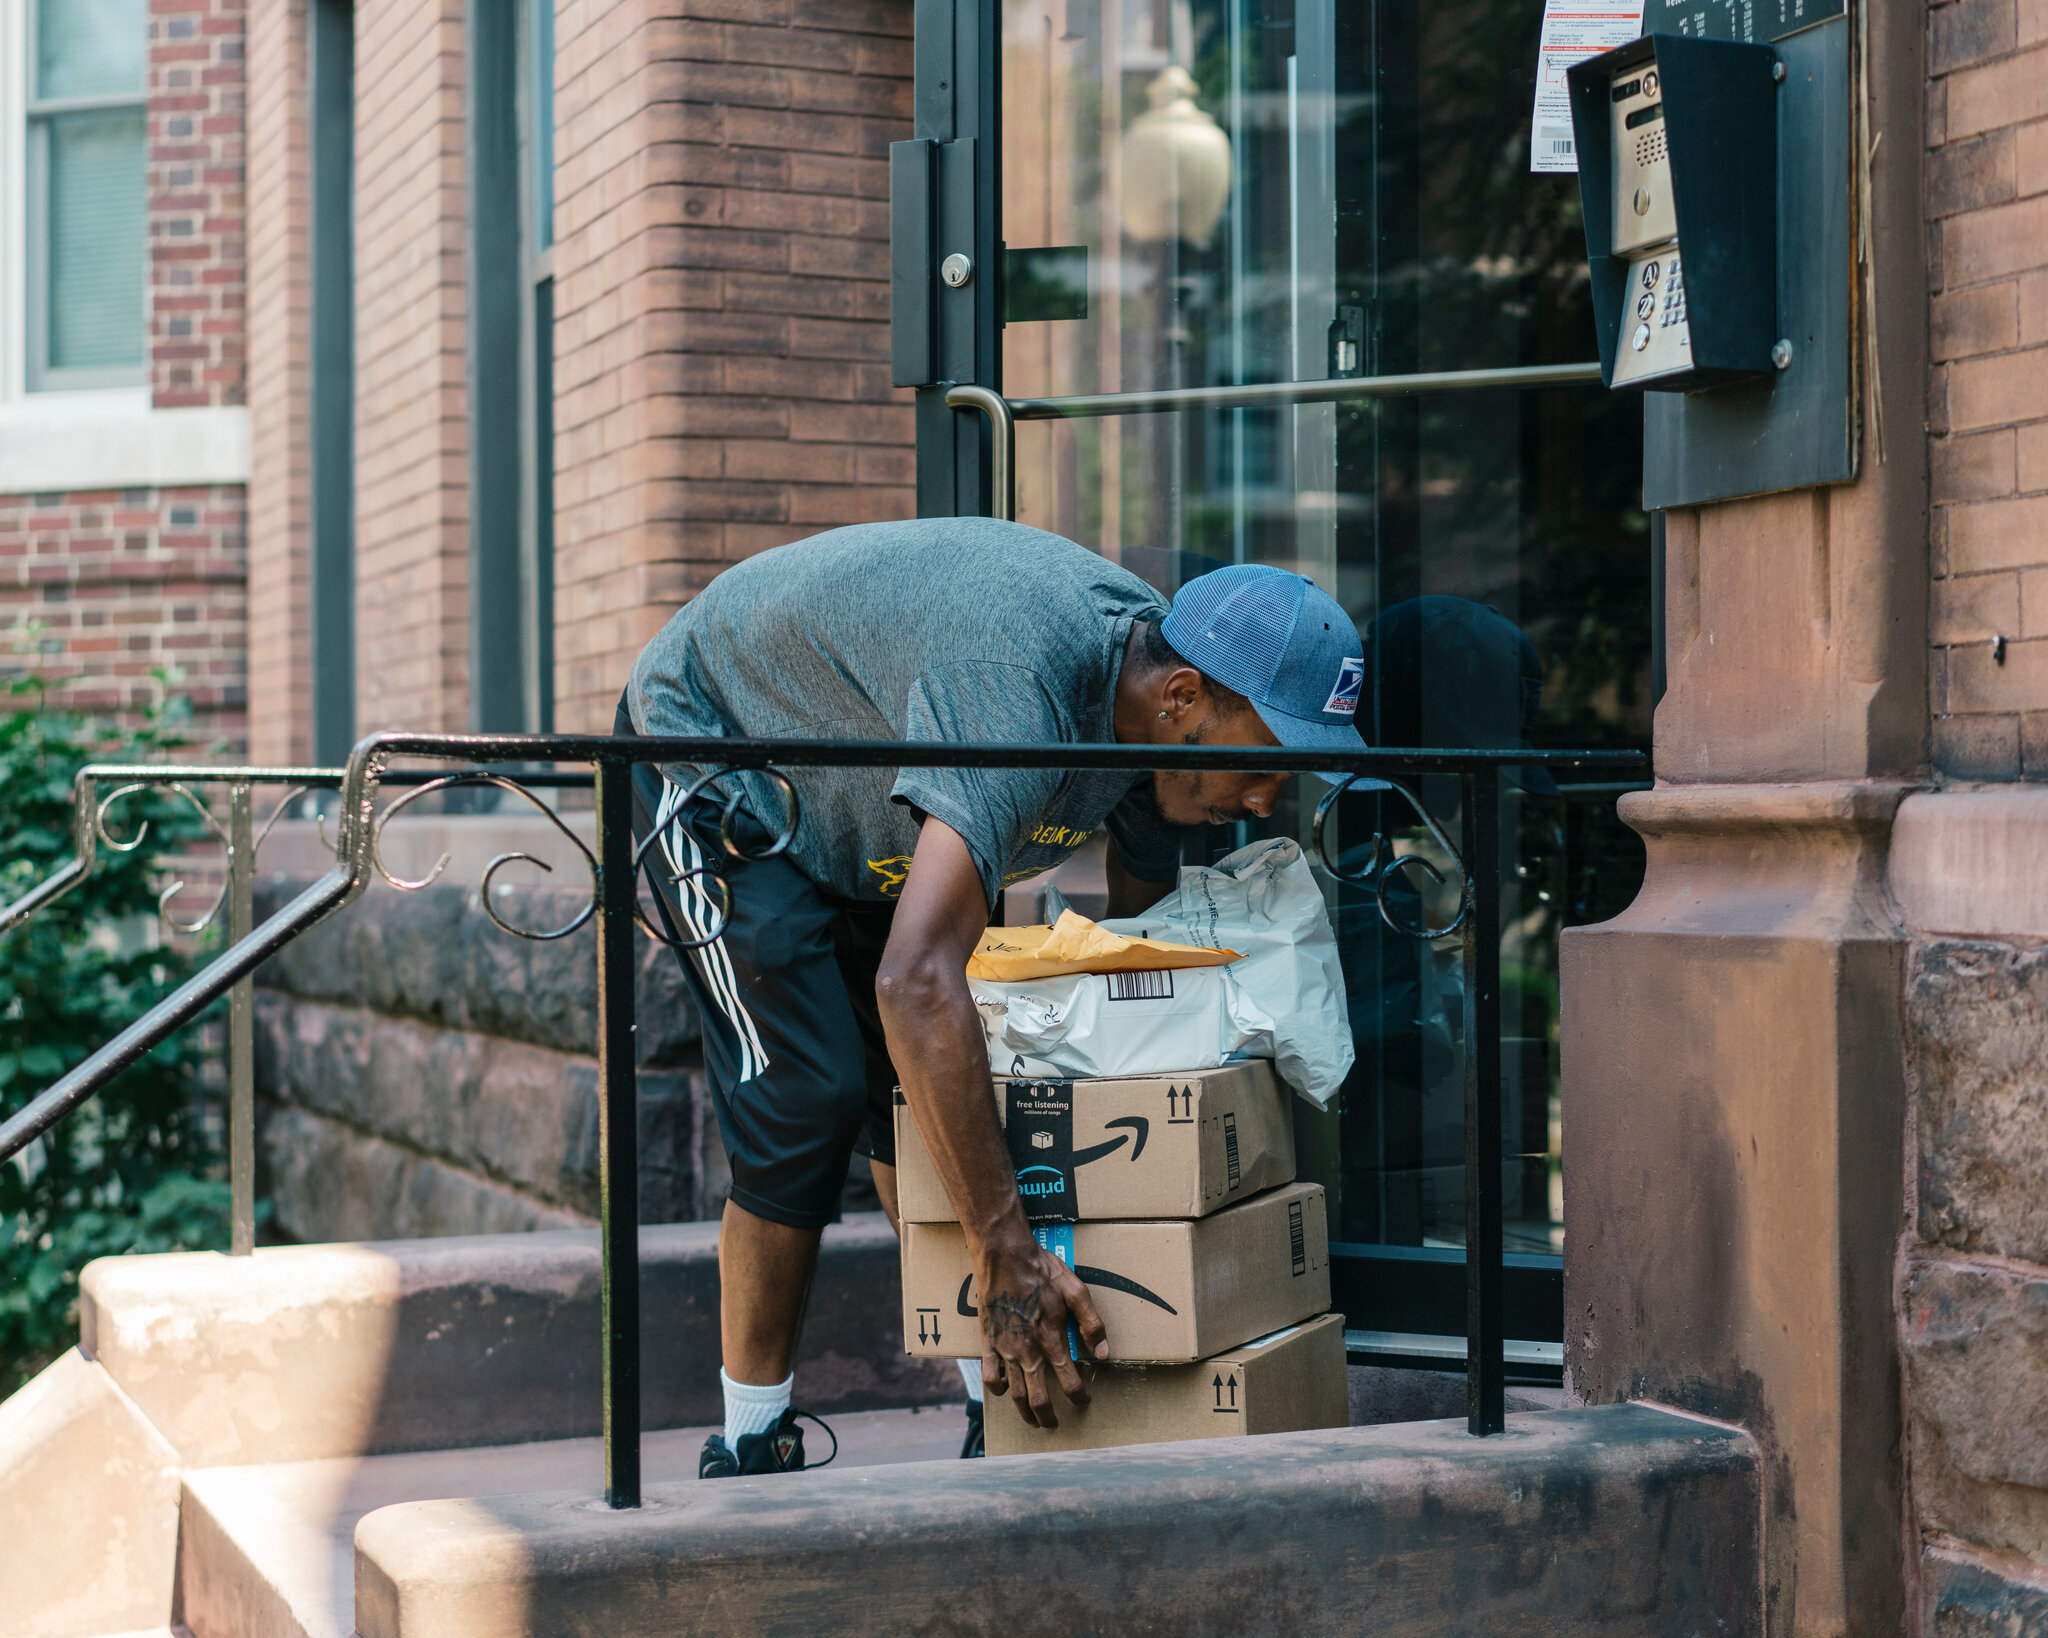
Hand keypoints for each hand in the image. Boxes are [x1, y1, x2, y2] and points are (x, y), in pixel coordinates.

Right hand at [977, 1236, 1109, 1428]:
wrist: (1004, 1255)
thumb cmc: (1042, 1269)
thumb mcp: (1076, 1290)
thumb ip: (1091, 1324)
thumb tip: (1103, 1353)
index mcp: (1052, 1340)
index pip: (1070, 1382)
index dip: (1079, 1398)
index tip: (1083, 1402)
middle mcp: (1029, 1352)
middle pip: (1039, 1399)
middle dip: (1048, 1417)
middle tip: (1054, 1425)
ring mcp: (1006, 1349)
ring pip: (1015, 1394)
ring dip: (1024, 1412)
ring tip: (1032, 1422)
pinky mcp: (988, 1341)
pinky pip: (990, 1375)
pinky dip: (997, 1390)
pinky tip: (1003, 1392)